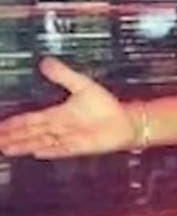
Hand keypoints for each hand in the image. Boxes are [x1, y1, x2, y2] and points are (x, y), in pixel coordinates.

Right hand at [0, 57, 135, 158]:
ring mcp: (67, 138)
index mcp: (58, 113)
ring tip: (5, 148)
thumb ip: (63, 75)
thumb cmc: (106, 106)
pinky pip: (60, 150)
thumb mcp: (82, 85)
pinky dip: (49, 151)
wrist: (125, 120)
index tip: (0, 125)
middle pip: (30, 133)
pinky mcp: (78, 146)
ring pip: (39, 142)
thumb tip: (45, 62)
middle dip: (11, 136)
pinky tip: (36, 153)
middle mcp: (59, 127)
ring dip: (23, 145)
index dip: (14, 122)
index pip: (30, 119)